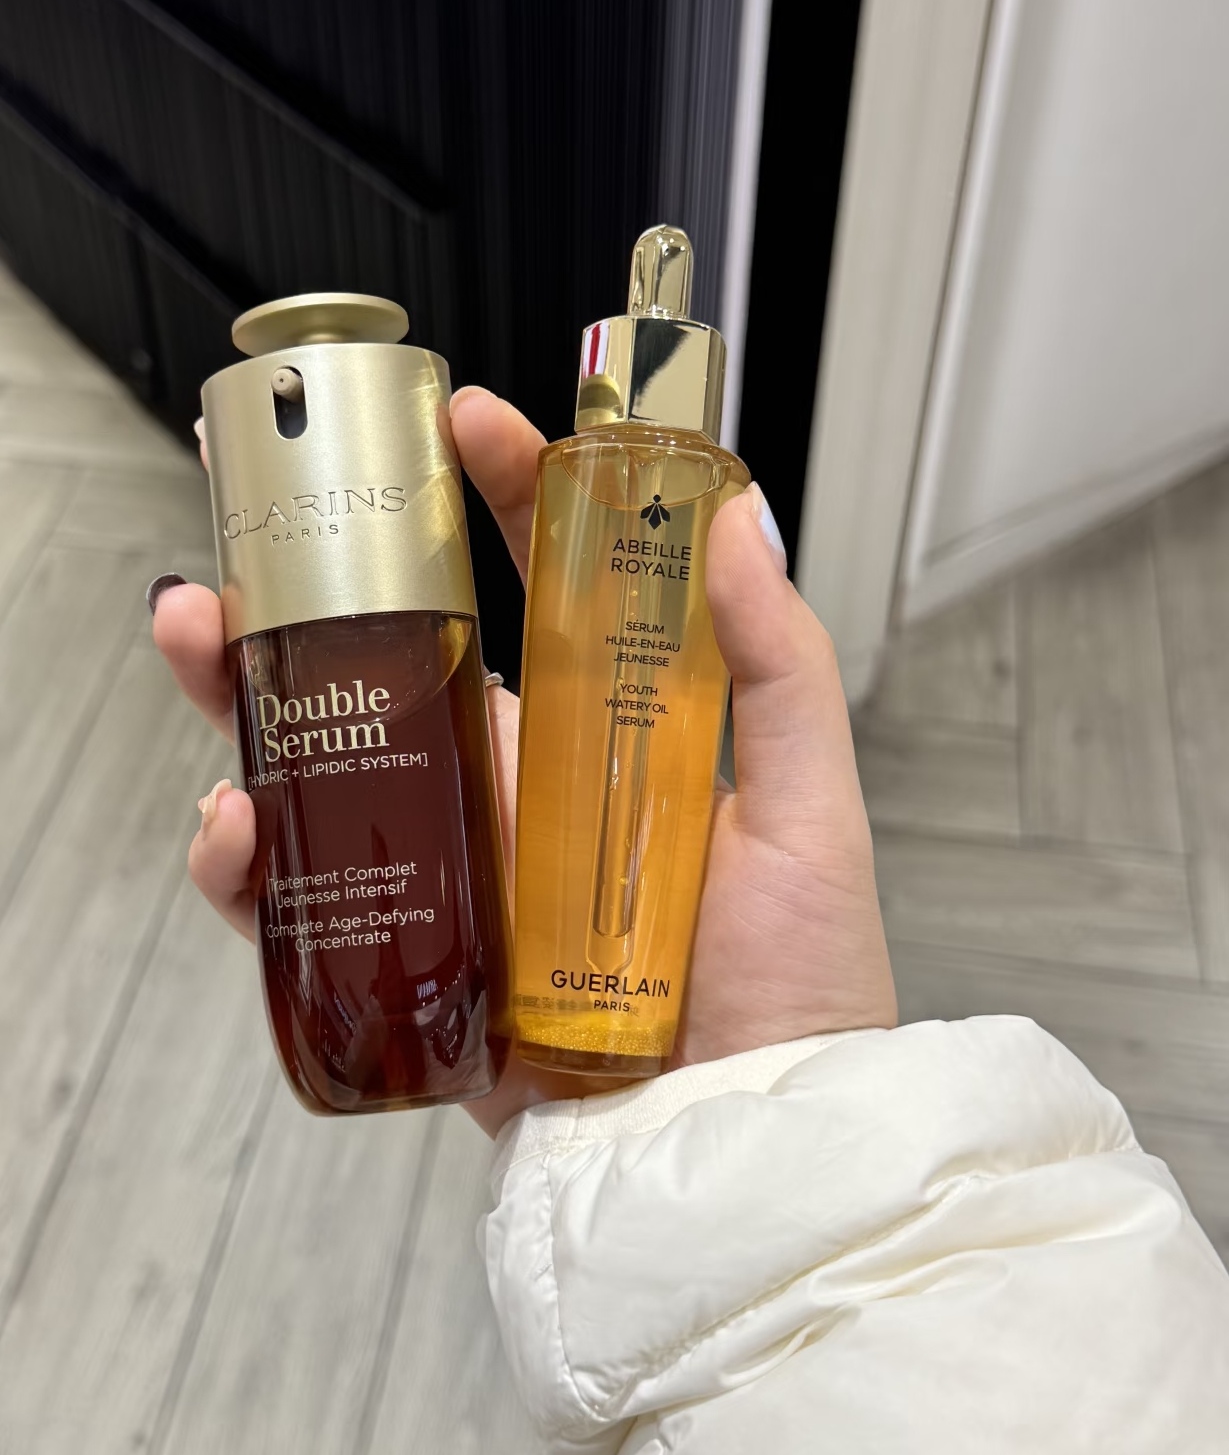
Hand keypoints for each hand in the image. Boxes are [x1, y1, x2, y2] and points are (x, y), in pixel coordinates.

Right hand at [153, 391, 894, 1133]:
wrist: (743, 1145)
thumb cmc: (799, 987)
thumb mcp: (812, 811)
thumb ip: (779, 665)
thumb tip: (737, 516)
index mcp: (607, 734)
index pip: (543, 588)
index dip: (502, 498)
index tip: (463, 420)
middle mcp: (523, 787)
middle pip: (405, 664)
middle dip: (325, 592)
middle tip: (260, 538)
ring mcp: (464, 867)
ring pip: (336, 762)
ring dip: (254, 699)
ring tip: (205, 650)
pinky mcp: (420, 956)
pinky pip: (319, 892)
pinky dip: (256, 858)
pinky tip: (236, 827)